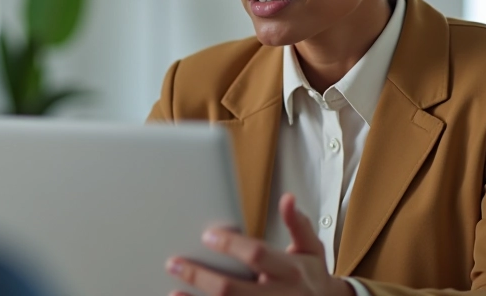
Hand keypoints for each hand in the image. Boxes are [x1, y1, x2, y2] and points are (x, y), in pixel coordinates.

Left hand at [165, 193, 355, 295]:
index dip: (231, 245)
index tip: (207, 235)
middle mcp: (279, 295)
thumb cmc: (311, 276)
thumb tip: (287, 199)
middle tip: (175, 263)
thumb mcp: (311, 248)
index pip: (257, 255)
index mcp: (291, 271)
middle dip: (201, 276)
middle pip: (233, 290)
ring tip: (175, 289)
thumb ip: (297, 224)